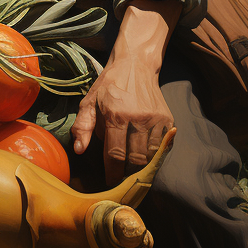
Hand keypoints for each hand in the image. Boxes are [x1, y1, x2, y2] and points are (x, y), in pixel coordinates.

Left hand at [71, 52, 173, 185]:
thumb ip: (83, 126)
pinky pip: (162, 147)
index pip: (115, 153)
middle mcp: (138, 118)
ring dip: (141, 164)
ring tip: (131, 166)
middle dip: (127, 171)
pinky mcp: (168, 120)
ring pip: (151, 156)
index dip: (112, 172)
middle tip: (121, 176)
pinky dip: (153, 154)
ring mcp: (155, 120)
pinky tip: (144, 152)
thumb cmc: (108, 86)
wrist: (135, 66)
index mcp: (116, 115)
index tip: (109, 182)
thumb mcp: (89, 101)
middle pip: (135, 159)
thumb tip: (79, 150)